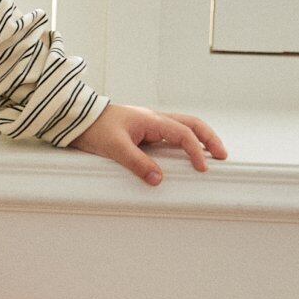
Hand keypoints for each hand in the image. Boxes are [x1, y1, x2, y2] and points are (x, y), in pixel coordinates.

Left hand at [66, 102, 227, 183]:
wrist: (76, 118)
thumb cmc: (93, 128)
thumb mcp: (114, 147)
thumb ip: (137, 163)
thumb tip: (159, 179)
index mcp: (150, 120)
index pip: (182, 133)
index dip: (195, 151)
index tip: (202, 168)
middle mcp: (153, 119)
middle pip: (190, 124)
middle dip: (208, 138)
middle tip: (222, 156)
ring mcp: (149, 124)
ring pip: (182, 126)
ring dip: (198, 139)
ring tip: (210, 155)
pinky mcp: (142, 131)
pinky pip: (169, 134)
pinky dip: (184, 142)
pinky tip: (186, 153)